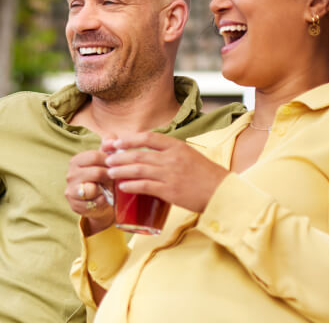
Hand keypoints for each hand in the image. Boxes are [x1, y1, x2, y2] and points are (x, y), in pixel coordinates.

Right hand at [66, 149, 115, 235]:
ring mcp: (71, 190)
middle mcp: (70, 174)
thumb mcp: (106, 161)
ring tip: (107, 189)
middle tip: (115, 179)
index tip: (118, 165)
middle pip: (96, 172)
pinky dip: (102, 201)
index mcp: (76, 160)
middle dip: (109, 177)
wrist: (99, 201)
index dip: (110, 161)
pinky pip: (94, 203)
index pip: (94, 156)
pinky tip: (103, 199)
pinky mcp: (75, 205)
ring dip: (105, 190)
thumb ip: (109, 147)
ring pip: (93, 189)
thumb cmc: (103, 178)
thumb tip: (112, 140)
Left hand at [104, 132, 229, 212]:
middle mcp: (172, 158)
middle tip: (107, 159)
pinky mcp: (170, 191)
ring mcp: (170, 175)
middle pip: (139, 154)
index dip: (129, 139)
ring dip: (121, 170)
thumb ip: (170, 152)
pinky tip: (122, 186)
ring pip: (139, 170)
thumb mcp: (189, 155)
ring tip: (110, 171)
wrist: (221, 192)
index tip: (116, 142)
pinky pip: (145, 186)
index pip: (148, 138)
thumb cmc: (205, 174)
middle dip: (119, 156)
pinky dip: (131, 186)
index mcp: (177, 146)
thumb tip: (150, 153)